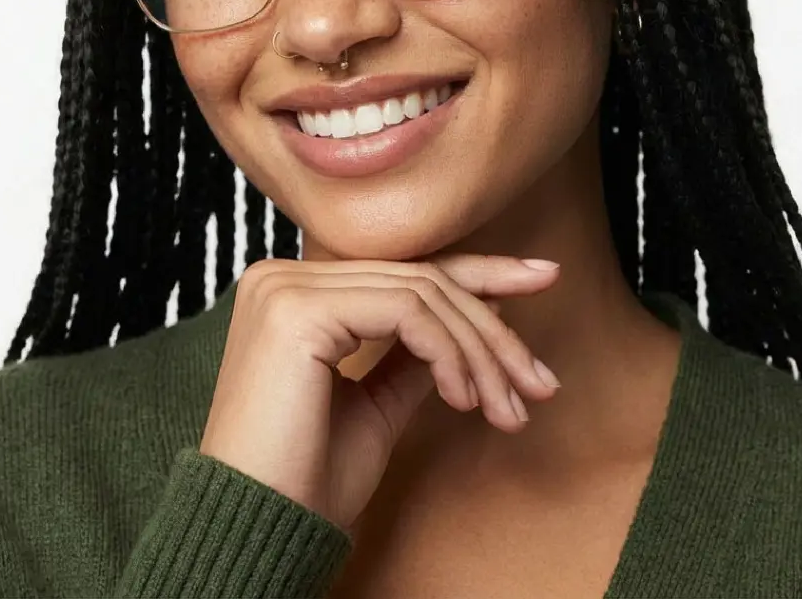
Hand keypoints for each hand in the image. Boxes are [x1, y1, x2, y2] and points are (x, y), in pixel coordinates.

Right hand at [198, 254, 560, 531]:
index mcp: (296, 292)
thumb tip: (482, 313)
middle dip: (493, 329)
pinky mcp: (297, 309)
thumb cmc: (309, 478)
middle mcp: (283, 275)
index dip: (480, 273)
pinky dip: (450, 353)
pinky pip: (405, 313)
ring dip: (481, 353)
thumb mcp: (377, 405)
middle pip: (420, 279)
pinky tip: (466, 399)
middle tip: (542, 382)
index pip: (404, 271)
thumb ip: (416, 354)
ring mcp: (287, 287)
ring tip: (509, 408)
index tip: (543, 278)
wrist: (258, 529)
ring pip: (422, 294)